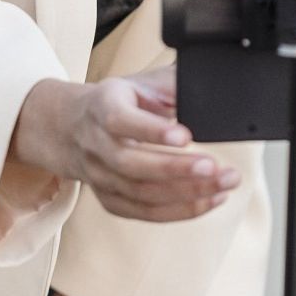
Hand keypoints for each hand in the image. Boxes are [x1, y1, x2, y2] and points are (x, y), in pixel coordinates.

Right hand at [12, 63, 239, 221]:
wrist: (71, 126)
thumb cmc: (118, 101)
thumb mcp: (140, 82)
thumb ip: (173, 84)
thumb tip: (212, 89)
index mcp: (103, 107)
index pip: (122, 121)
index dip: (153, 131)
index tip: (187, 136)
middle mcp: (96, 144)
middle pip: (132, 165)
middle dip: (178, 170)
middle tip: (216, 169)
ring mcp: (100, 176)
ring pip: (141, 193)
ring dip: (187, 194)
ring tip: (224, 184)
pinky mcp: (109, 199)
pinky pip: (145, 212)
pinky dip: (180, 210)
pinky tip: (210, 200)